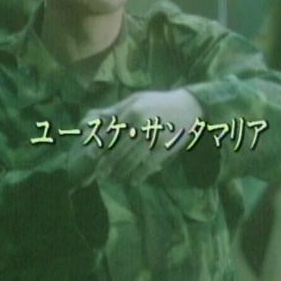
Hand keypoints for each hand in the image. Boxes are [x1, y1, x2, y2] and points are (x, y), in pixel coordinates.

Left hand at [72, 89, 202, 187]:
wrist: (189, 105)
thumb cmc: (159, 102)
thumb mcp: (137, 99)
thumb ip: (117, 109)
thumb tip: (96, 118)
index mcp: (133, 111)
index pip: (111, 132)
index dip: (100, 145)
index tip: (91, 156)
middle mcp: (142, 124)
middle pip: (119, 149)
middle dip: (108, 163)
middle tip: (100, 174)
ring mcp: (154, 136)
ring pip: (132, 160)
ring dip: (122, 171)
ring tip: (115, 178)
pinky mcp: (165, 147)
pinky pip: (148, 165)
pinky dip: (140, 175)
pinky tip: (134, 181)